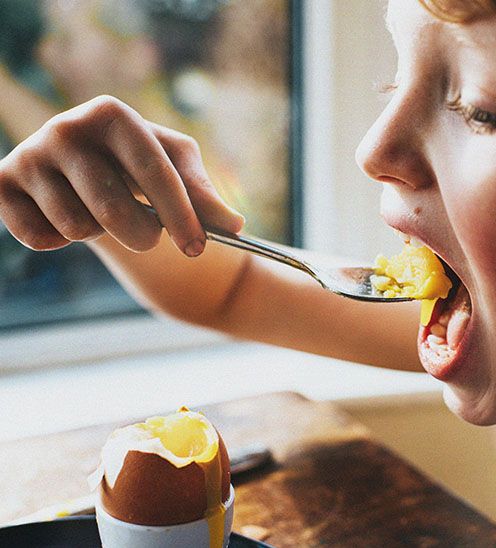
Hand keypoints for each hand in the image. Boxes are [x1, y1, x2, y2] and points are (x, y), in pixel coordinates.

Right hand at [0, 95, 243, 255]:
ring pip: (77, 226)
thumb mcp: (177, 168)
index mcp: (113, 114)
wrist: (84, 164)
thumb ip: (204, 194)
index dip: (180, 214)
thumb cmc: (138, 163)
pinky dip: (60, 240)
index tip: (198, 247)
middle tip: (149, 236)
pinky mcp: (2, 185)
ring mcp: (29, 155)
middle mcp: (65, 127)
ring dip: (100, 234)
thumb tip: (234, 224)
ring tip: (100, 211)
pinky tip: (65, 216)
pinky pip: (39, 238)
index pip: (154, 171)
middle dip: (143, 235)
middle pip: (115, 208)